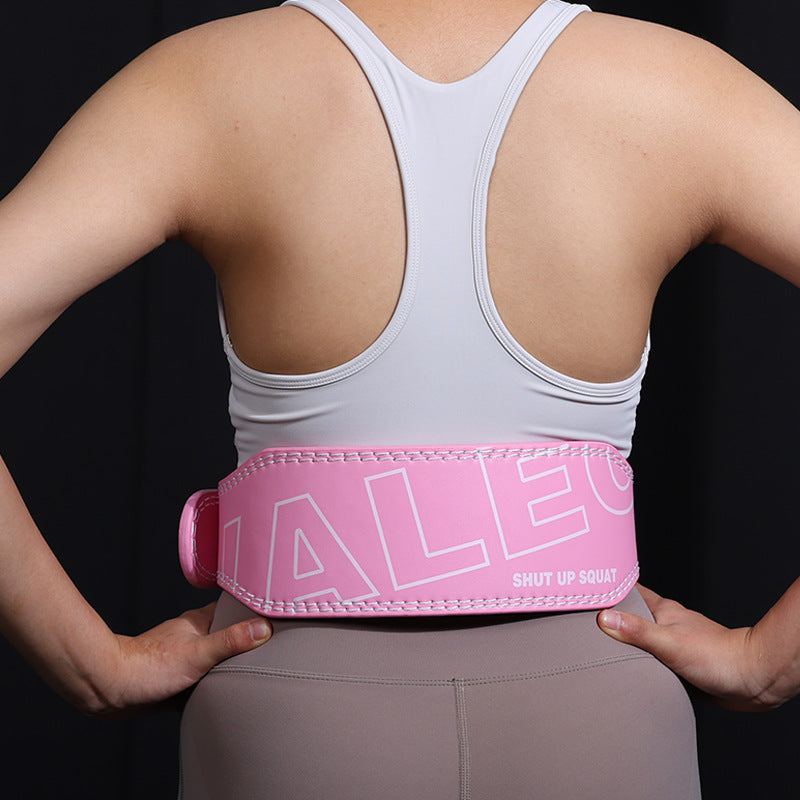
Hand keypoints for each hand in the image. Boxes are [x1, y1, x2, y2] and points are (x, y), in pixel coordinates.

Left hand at [92, 602, 270, 717]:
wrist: (109, 688)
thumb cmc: (149, 667)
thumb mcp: (198, 653)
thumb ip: (231, 640)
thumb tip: (264, 628)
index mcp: (200, 621)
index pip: (234, 606)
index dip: (254, 607)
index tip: (276, 609)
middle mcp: (193, 634)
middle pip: (228, 630)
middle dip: (246, 636)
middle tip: (272, 642)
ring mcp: (184, 654)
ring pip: (216, 653)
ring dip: (229, 659)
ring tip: (253, 666)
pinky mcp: (176, 676)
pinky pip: (204, 673)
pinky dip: (215, 678)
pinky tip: (223, 688)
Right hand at [597, 584, 792, 710]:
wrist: (753, 681)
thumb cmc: (719, 657)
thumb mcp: (670, 643)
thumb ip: (637, 631)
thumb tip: (604, 618)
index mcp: (661, 611)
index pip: (627, 590)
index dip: (606, 585)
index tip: (583, 583)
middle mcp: (664, 624)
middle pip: (628, 615)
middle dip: (606, 615)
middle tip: (579, 617)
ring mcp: (671, 644)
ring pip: (638, 639)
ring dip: (621, 642)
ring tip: (593, 645)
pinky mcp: (677, 666)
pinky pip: (648, 661)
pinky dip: (635, 662)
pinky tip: (624, 671)